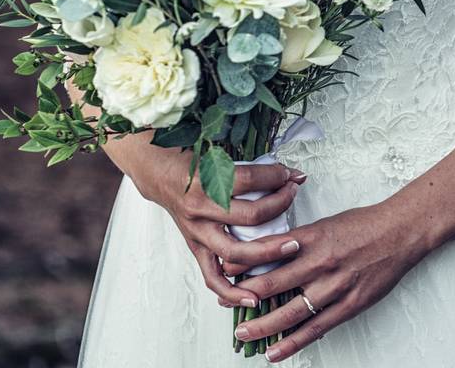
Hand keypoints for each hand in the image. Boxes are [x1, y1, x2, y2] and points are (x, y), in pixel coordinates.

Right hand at [119, 135, 306, 308]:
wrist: (160, 176)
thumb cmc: (190, 164)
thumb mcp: (215, 157)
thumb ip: (250, 167)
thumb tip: (290, 173)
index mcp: (205, 181)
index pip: (249, 179)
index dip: (276, 176)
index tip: (291, 174)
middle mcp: (200, 209)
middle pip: (249, 216)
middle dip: (279, 206)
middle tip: (294, 198)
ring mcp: (197, 232)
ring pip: (236, 252)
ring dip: (268, 252)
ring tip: (292, 247)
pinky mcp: (195, 248)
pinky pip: (213, 277)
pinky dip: (233, 292)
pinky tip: (254, 298)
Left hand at [226, 203, 426, 362]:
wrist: (400, 232)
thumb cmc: (363, 225)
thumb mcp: (324, 224)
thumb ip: (298, 240)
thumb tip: (269, 252)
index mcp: (311, 238)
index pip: (267, 252)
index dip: (243, 263)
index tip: (223, 270)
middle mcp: (320, 262)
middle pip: (273, 283)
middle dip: (244, 296)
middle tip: (224, 305)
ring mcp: (335, 286)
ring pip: (291, 311)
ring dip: (263, 324)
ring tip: (243, 333)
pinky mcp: (350, 305)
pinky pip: (316, 328)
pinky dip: (293, 342)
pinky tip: (275, 352)